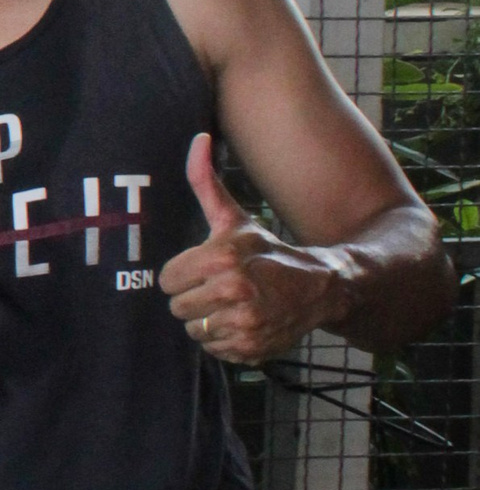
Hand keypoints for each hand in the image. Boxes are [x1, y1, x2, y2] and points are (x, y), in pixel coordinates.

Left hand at [160, 136, 340, 364]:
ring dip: (209, 320)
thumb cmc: (269, 251)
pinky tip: (244, 322)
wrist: (321, 286)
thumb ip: (206, 183)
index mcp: (221, 258)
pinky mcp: (250, 348)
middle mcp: (232, 291)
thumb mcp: (235, 219)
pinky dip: (225, 340)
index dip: (183, 275)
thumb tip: (197, 139)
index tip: (205, 270)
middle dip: (195, 299)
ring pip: (194, 330)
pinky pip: (213, 350)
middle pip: (178, 308)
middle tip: (221, 288)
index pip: (167, 280)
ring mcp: (243, 322)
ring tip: (234, 305)